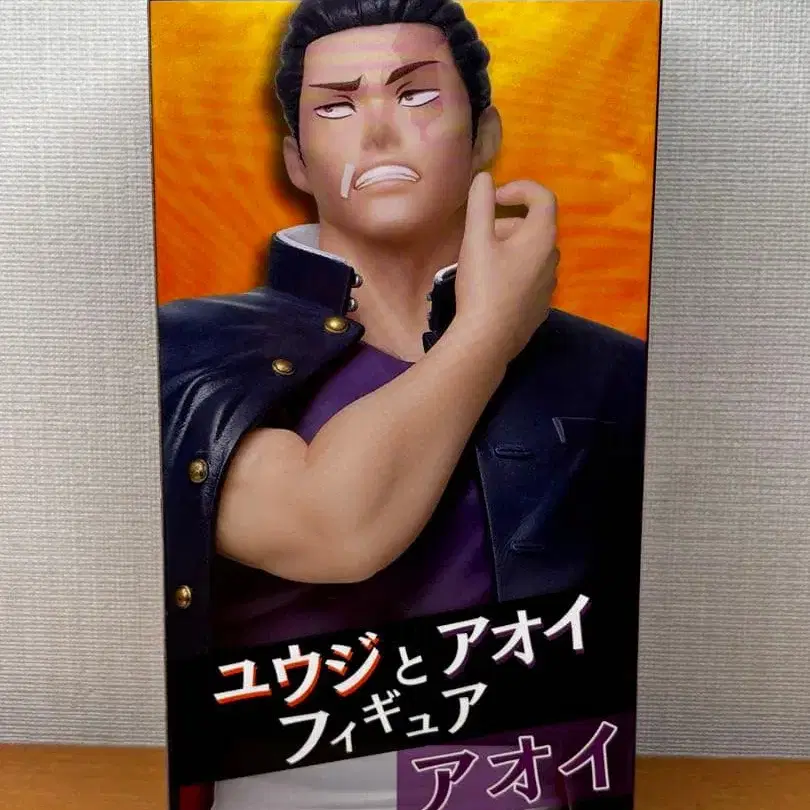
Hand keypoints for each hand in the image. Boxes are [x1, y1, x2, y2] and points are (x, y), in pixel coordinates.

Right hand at [454, 172, 558, 360]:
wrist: (487, 340)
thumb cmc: (482, 286)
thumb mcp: (476, 240)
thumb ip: (480, 204)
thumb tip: (484, 177)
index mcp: (541, 237)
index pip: (542, 197)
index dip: (518, 188)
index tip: (493, 198)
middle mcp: (552, 258)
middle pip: (534, 226)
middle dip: (506, 222)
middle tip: (479, 235)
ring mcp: (549, 285)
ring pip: (532, 254)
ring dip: (509, 248)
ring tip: (481, 261)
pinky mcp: (540, 306)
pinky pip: (530, 277)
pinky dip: (514, 271)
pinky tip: (491, 287)